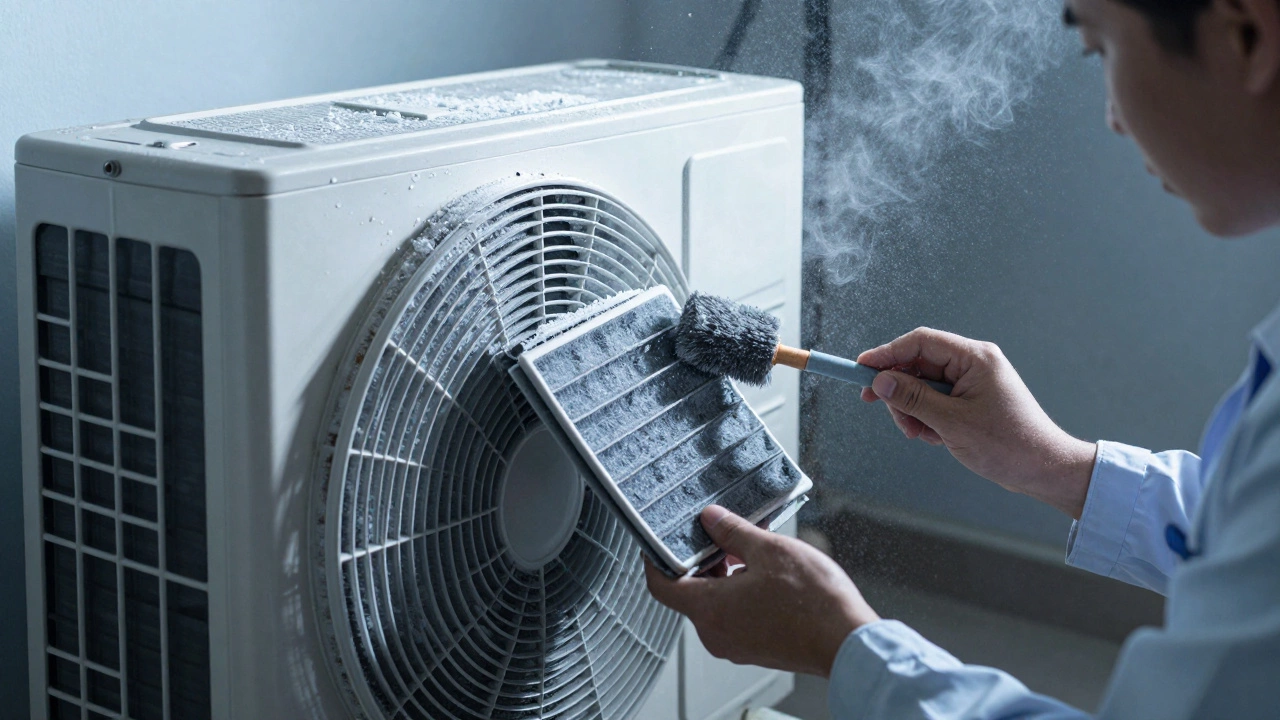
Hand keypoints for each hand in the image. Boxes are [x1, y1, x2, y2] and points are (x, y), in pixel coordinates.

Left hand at [645, 505, 877, 676]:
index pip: (661, 586)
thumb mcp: (769, 550)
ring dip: (726, 575)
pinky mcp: (755, 648)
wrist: (849, 641)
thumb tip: (711, 520)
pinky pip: (735, 615)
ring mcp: (736, 644)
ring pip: (716, 603)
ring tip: (751, 549)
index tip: (657, 542)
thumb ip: (733, 533)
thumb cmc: (814, 602)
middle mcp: (716, 633)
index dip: (655, 560)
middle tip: (720, 534)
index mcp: (710, 610)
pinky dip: (741, 591)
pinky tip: (766, 572)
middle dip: (703, 560)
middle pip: (690, 592)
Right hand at [856, 327, 1096, 518]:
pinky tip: (936, 438)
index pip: (920, 342)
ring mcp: (972, 382)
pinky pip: (936, 401)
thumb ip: (913, 399)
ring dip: (913, 410)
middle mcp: (973, 363)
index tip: (861, 369)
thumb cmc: (1008, 444)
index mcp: (975, 358)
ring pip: (923, 386)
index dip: (887, 354)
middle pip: (918, 365)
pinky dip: (927, 418)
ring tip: (922, 435)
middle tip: (890, 414)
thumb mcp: (952, 423)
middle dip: (901, 392)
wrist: (1043, 469)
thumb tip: (881, 382)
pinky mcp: (971, 400)